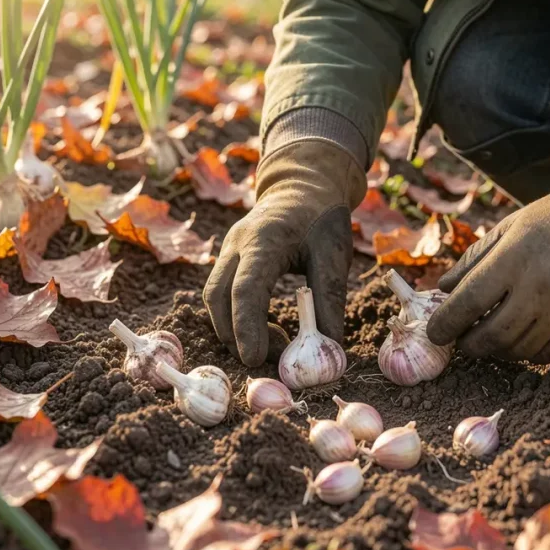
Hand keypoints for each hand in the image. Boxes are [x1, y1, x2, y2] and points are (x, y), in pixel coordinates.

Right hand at [203, 141, 365, 365]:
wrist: (302, 187)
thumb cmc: (322, 218)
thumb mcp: (335, 254)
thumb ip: (330, 297)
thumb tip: (329, 344)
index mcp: (263, 239)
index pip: (246, 289)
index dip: (247, 327)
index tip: (255, 359)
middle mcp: (236, 244)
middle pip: (217, 296)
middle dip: (234, 335)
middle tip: (268, 361)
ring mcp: (228, 251)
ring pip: (214, 298)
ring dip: (234, 329)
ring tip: (274, 347)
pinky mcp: (228, 260)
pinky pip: (221, 294)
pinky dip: (236, 318)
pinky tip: (265, 332)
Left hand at [426, 162, 549, 361]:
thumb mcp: (508, 228)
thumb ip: (474, 260)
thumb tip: (443, 289)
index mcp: (514, 259)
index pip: (469, 303)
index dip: (446, 323)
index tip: (436, 332)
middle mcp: (539, 288)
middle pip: (491, 336)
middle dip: (470, 344)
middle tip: (463, 339)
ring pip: (517, 350)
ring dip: (497, 349)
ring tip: (491, 336)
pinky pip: (545, 354)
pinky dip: (525, 352)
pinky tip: (520, 337)